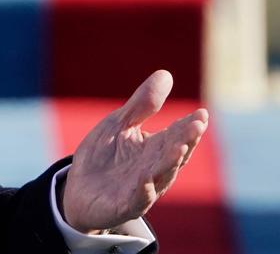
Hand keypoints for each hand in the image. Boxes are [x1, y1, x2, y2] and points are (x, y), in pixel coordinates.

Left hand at [61, 69, 207, 233]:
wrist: (79, 190)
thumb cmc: (103, 156)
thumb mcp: (119, 124)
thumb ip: (142, 105)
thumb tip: (166, 74)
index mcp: (155, 149)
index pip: (177, 135)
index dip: (189, 126)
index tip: (201, 113)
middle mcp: (154, 169)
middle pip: (174, 154)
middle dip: (186, 140)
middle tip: (196, 125)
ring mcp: (141, 188)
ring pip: (161, 176)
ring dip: (171, 163)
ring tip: (179, 148)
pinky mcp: (124, 205)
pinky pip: (137, 199)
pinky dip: (143, 191)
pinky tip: (146, 180)